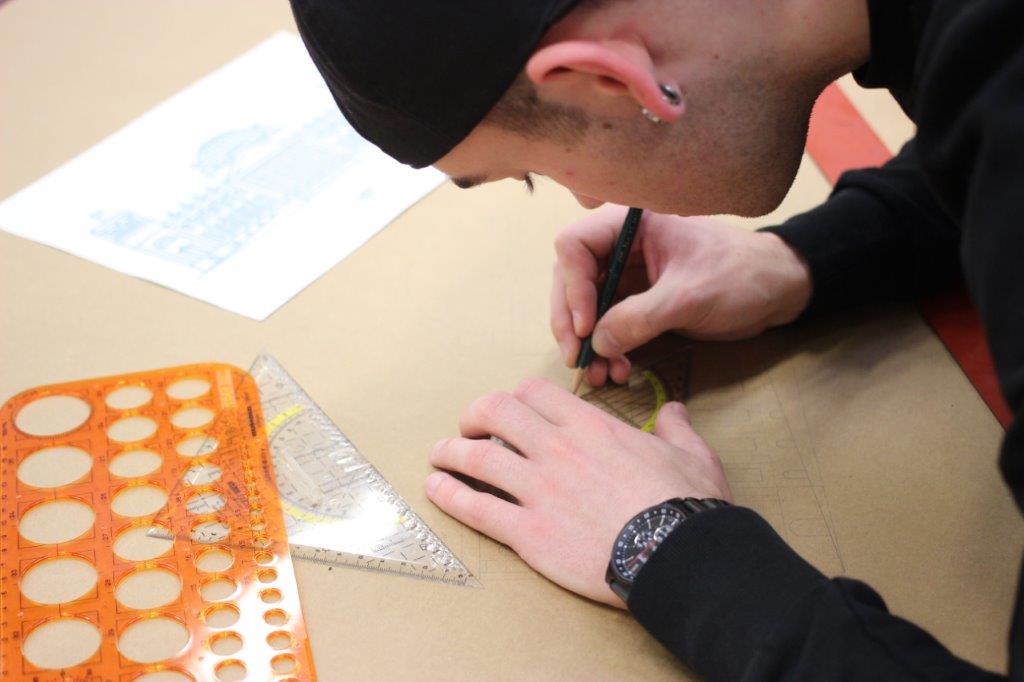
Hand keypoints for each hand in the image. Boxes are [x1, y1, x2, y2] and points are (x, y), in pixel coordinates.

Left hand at [425, 378, 731, 606]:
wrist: (678, 556)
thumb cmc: (687, 507)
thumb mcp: (692, 456)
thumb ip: (676, 428)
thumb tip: (676, 411)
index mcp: (591, 426)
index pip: (533, 391)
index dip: (514, 396)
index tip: (510, 410)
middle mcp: (557, 449)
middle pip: (495, 411)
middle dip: (474, 415)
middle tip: (468, 428)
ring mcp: (538, 490)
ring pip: (476, 457)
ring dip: (451, 451)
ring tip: (439, 454)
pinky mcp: (527, 532)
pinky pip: (476, 508)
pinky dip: (449, 495)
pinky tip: (436, 488)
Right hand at [551, 206, 811, 386]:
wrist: (776, 290)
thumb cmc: (740, 275)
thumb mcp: (690, 295)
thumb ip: (641, 317)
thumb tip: (598, 343)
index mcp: (630, 224)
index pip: (574, 246)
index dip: (572, 288)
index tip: (586, 326)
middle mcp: (621, 245)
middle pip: (571, 280)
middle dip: (572, 323)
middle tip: (578, 358)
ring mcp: (627, 274)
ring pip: (585, 308)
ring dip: (588, 343)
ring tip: (600, 375)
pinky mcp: (637, 301)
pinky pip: (607, 325)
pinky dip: (607, 349)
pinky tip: (617, 371)